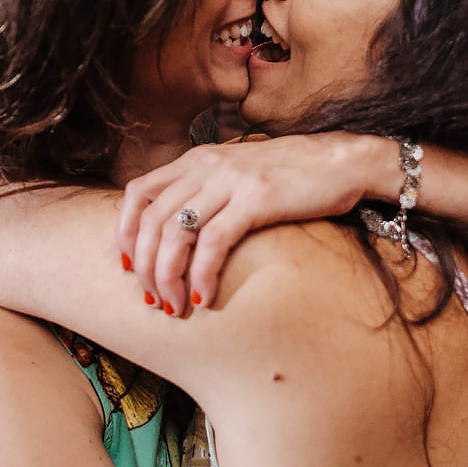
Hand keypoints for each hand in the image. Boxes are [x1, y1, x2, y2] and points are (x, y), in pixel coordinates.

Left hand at [116, 132, 384, 315]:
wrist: (342, 161)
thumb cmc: (292, 176)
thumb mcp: (238, 175)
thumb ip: (207, 192)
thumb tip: (178, 233)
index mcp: (196, 159)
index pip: (137, 193)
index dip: (124, 233)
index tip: (129, 267)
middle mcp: (205, 165)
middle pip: (150, 220)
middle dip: (145, 267)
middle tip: (154, 300)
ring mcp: (229, 180)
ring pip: (174, 233)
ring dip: (168, 277)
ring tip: (175, 307)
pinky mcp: (255, 198)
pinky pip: (213, 242)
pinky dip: (201, 274)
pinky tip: (205, 297)